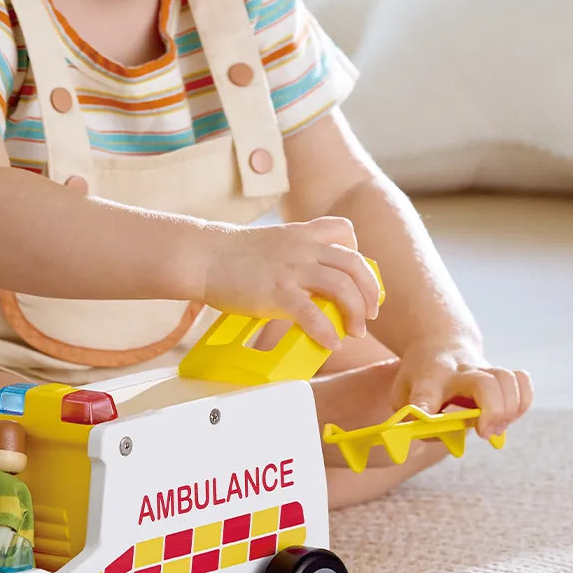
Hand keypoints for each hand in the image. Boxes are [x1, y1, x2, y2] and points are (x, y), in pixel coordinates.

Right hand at [202, 217, 380, 350]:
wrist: (203, 256)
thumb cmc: (231, 254)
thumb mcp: (271, 243)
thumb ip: (294, 256)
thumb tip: (308, 285)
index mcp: (301, 233)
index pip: (344, 230)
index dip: (357, 253)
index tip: (355, 276)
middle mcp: (303, 248)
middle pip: (354, 264)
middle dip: (369, 292)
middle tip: (368, 313)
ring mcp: (291, 270)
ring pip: (342, 286)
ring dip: (356, 312)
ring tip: (355, 331)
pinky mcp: (277, 292)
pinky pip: (312, 313)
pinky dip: (327, 331)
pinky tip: (330, 342)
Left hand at [389, 339, 533, 438]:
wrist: (437, 343)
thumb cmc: (418, 377)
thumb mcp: (401, 395)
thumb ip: (411, 420)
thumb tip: (438, 436)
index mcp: (428, 379)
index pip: (425, 394)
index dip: (425, 410)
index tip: (425, 419)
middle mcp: (459, 371)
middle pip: (485, 384)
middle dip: (492, 411)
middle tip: (483, 432)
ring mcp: (482, 369)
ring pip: (507, 379)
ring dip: (509, 409)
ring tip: (495, 427)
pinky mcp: (499, 373)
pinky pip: (522, 382)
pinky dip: (522, 402)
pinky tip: (508, 416)